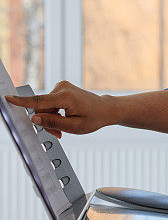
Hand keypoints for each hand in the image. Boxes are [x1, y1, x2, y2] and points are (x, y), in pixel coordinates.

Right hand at [4, 80, 118, 137]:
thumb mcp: (75, 127)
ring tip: (63, 127)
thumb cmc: (94, 118)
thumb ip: (53, 123)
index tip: (8, 99)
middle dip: (46, 122)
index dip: (22, 102)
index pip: (40, 101)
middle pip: (41, 108)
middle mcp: (62, 88)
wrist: (105, 109)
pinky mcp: (61, 88)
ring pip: (45, 107)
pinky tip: (63, 118)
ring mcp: (62, 86)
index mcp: (66, 97)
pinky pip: (50, 103)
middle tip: (58, 133)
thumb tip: (34, 118)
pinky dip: (54, 113)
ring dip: (50, 118)